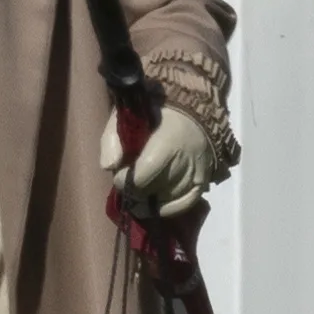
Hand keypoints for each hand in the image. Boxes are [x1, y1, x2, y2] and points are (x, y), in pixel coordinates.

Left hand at [96, 105, 220, 219]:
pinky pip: (188, 202)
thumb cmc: (154, 110)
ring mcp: (198, 170)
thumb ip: (111, 139)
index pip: (142, 175)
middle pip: (155, 188)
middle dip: (136, 191)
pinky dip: (171, 208)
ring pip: (169, 198)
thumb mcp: (126, 115)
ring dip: (151, 201)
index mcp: (167, 141)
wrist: (193, 105)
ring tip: (138, 196)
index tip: (118, 176)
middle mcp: (186, 159)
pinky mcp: (205, 178)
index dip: (125, 181)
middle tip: (128, 185)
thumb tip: (108, 167)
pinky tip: (158, 206)